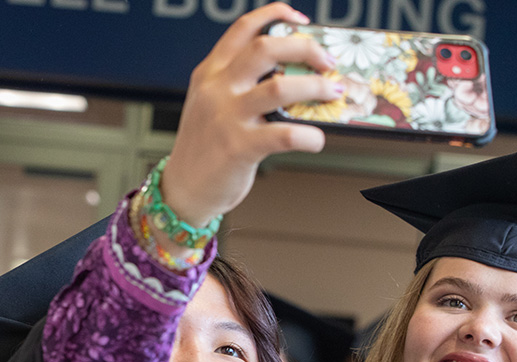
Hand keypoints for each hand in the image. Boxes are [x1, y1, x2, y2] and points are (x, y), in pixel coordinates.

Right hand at [162, 2, 338, 224]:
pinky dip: (310, 136)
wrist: (183, 188)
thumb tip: (293, 72)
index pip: (243, 29)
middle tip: (327, 62)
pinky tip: (316, 139)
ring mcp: (227, 117)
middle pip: (265, 48)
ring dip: (316, 87)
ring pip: (280, 87)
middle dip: (305, 48)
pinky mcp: (239, 147)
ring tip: (333, 92)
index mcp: (211, 73)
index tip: (300, 20)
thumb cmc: (205, 146)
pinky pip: (285, 135)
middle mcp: (217, 89)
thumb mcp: (210, 103)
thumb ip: (239, 82)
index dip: (275, 16)